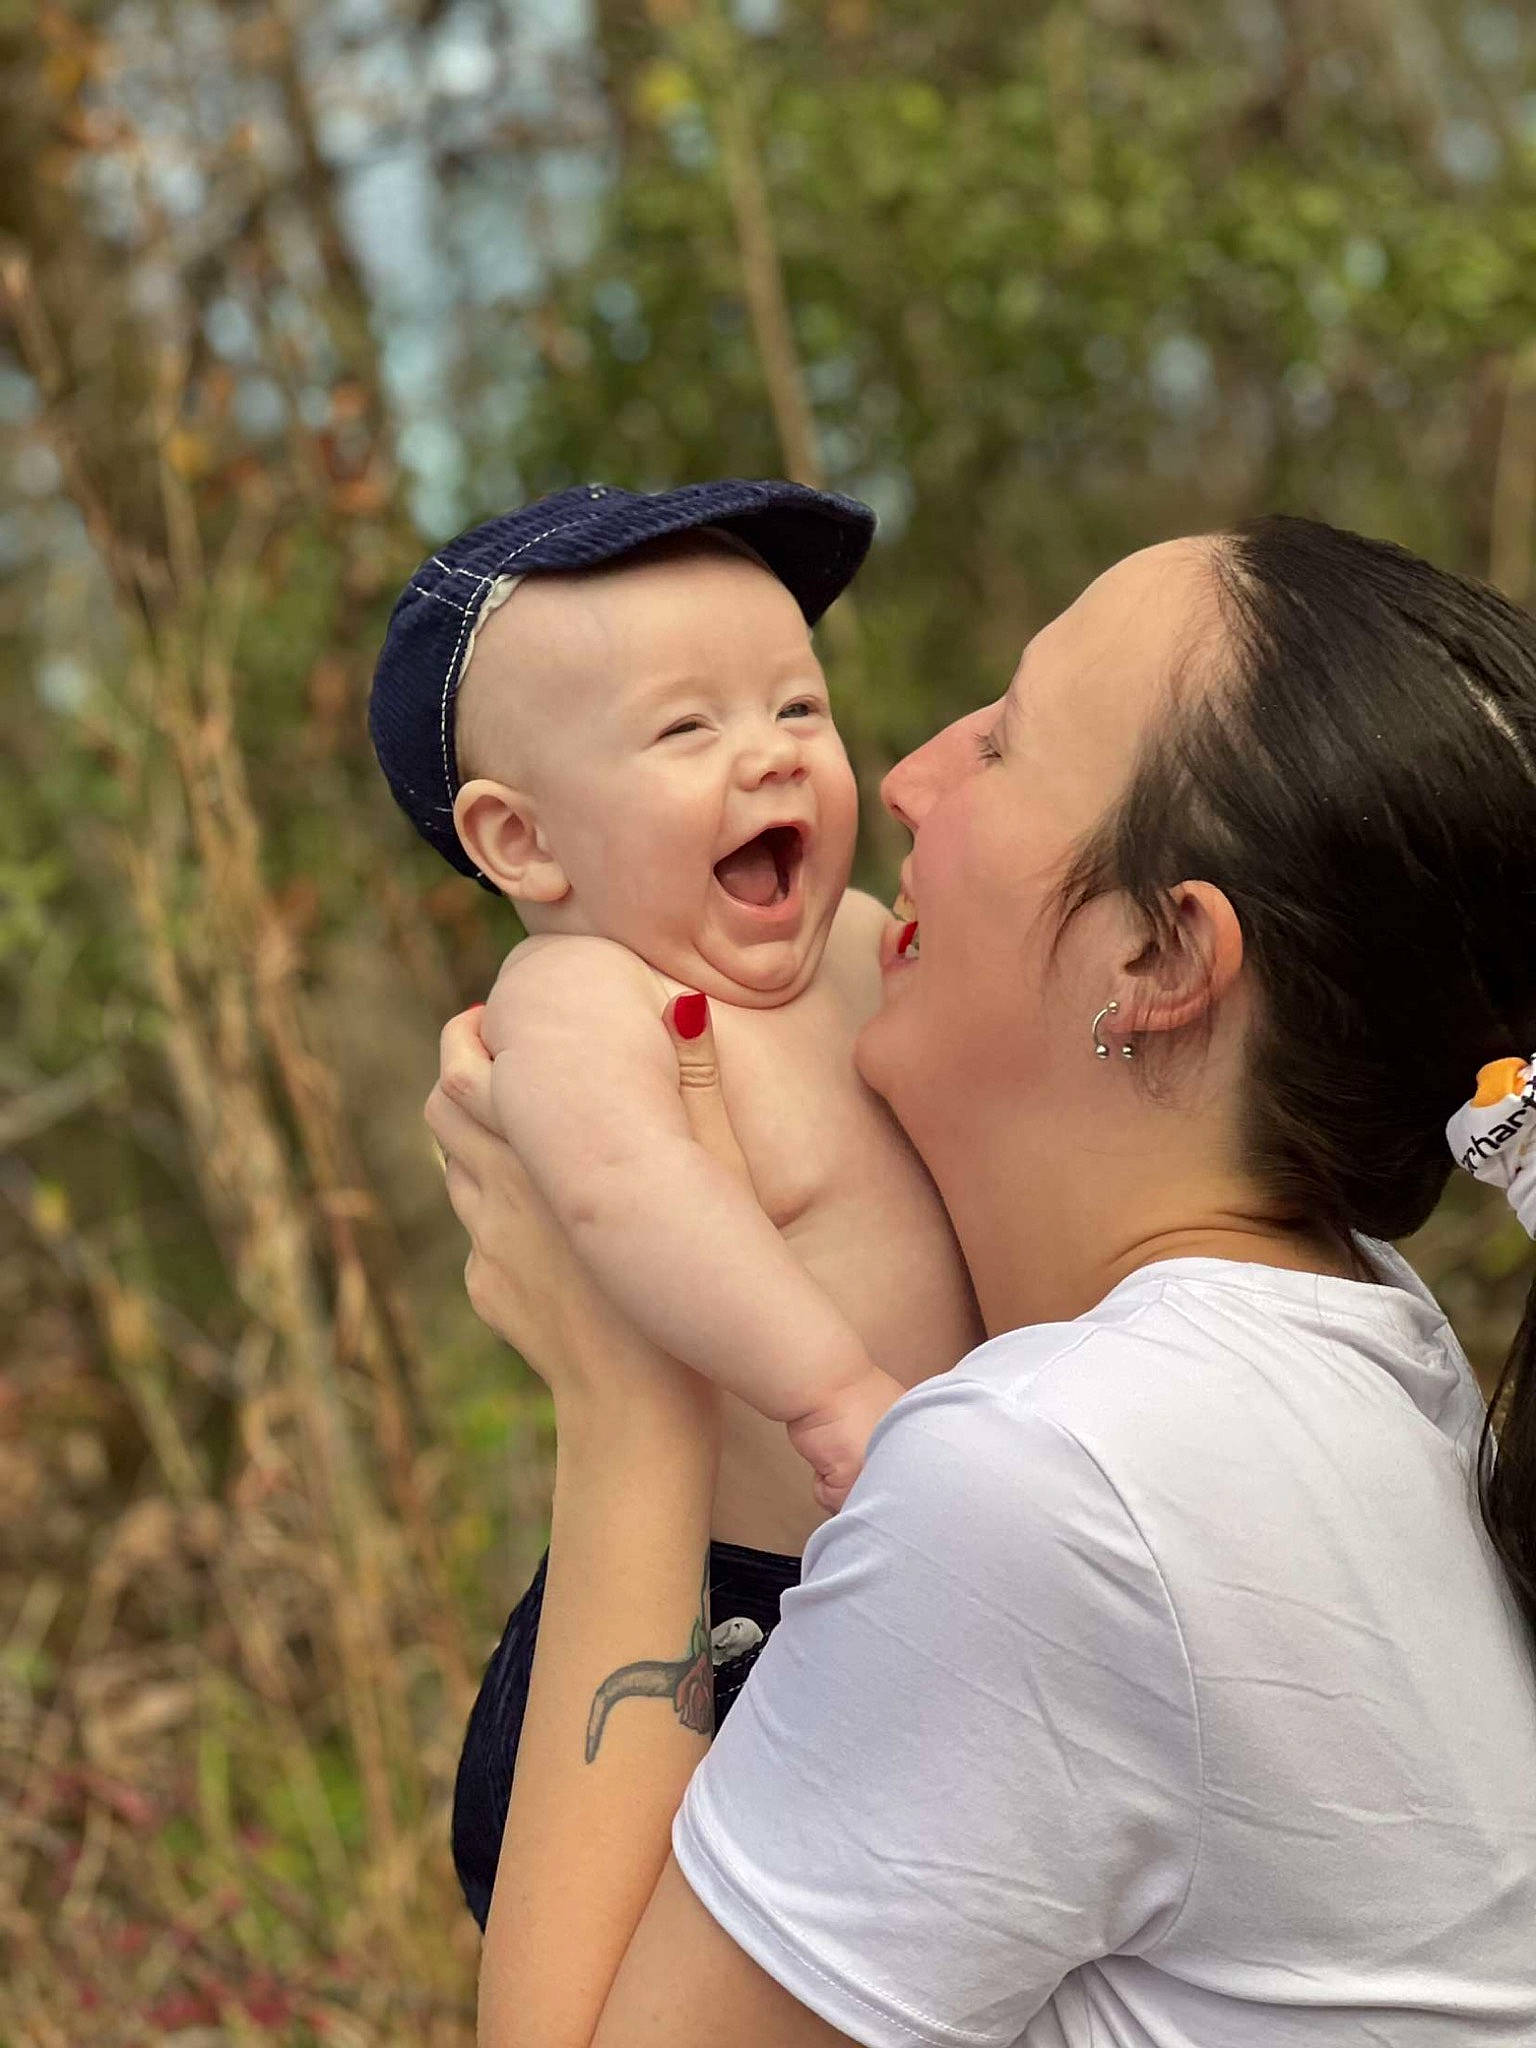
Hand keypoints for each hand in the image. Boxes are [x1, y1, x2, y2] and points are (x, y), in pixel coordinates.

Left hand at [425, 1005, 714, 1433]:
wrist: (637, 1408)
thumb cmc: (690, 1280)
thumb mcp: (713, 1172)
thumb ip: (695, 1081)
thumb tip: (681, 1004)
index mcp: (538, 1146)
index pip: (461, 1069)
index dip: (469, 1037)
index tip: (492, 1020)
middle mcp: (496, 1187)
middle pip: (441, 1111)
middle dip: (458, 1076)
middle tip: (493, 1059)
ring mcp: (485, 1242)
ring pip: (454, 1170)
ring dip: (477, 1141)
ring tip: (523, 1133)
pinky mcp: (488, 1288)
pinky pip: (479, 1235)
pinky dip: (499, 1212)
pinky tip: (545, 1224)